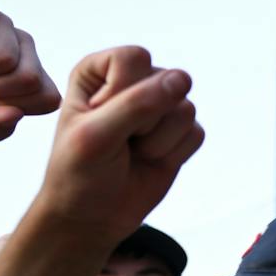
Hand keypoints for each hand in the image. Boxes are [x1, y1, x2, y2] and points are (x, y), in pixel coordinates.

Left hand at [31, 47, 202, 246]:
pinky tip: (149, 162)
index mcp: (99, 70)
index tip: (99, 119)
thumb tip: (183, 78)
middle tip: (117, 141)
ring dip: (157, 142)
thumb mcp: (96, 136)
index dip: (121, 92)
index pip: (133, 58)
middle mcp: (132, 81)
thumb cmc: (79, 173)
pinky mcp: (180, 132)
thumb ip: (137, 103)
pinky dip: (172, 154)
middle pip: (166, 82)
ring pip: (185, 109)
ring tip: (132, 153)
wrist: (91, 217)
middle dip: (144, 121)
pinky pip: (196, 133)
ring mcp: (159, 106)